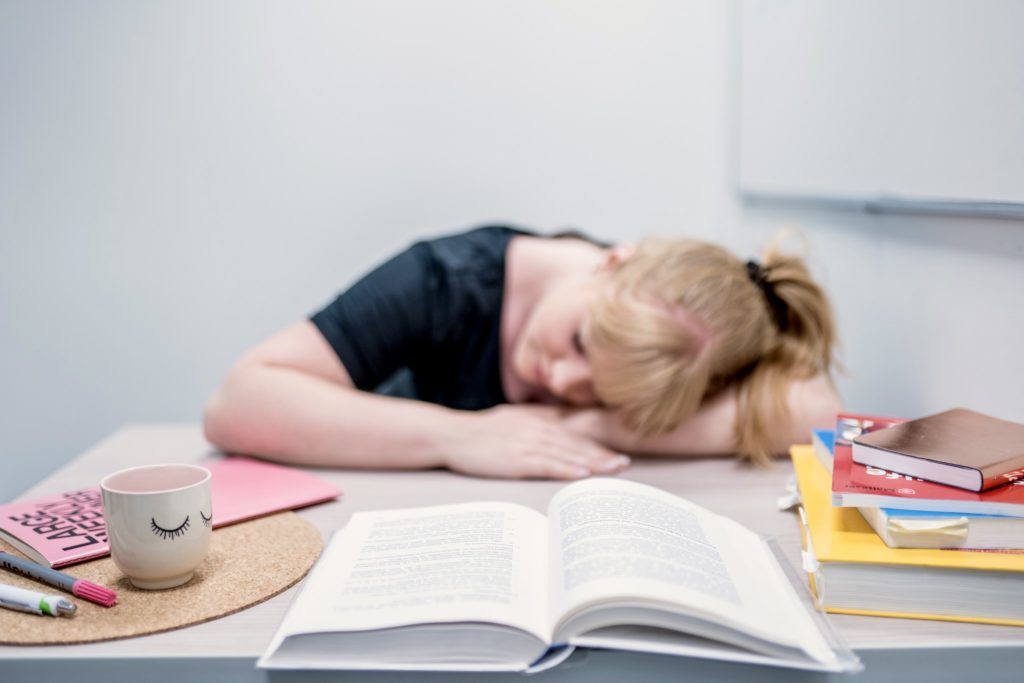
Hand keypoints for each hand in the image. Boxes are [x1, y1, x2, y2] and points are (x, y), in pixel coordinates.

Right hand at [441, 405, 630, 479]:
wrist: (452, 435)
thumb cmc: (481, 430)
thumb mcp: (514, 418)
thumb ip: (539, 419)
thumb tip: (563, 422)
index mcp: (538, 420)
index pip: (574, 434)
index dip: (597, 444)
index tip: (618, 452)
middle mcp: (537, 429)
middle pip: (576, 444)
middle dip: (602, 455)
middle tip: (625, 464)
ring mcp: (527, 444)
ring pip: (567, 454)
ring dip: (592, 463)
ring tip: (614, 470)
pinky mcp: (516, 459)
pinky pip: (546, 465)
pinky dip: (566, 470)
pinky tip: (582, 475)